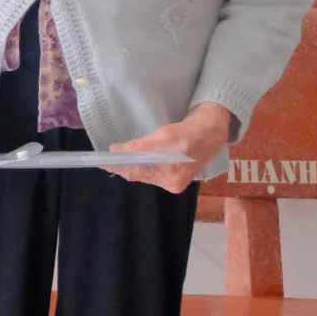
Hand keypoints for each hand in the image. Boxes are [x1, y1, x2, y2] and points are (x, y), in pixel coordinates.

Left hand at [108, 103, 231, 193]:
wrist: (210, 134)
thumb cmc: (188, 132)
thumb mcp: (164, 134)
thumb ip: (141, 146)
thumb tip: (117, 151)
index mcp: (174, 173)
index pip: (138, 171)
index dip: (120, 164)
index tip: (105, 159)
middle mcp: (173, 183)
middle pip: (139, 175)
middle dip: (122, 167)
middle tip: (106, 160)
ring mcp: (174, 183)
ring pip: (143, 176)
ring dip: (130, 168)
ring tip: (116, 161)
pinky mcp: (174, 182)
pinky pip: (150, 176)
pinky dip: (140, 169)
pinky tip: (132, 163)